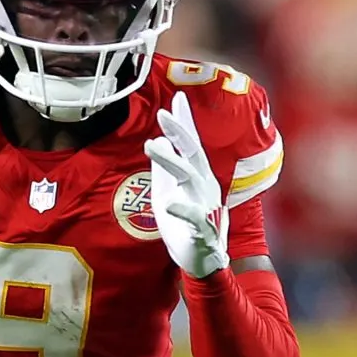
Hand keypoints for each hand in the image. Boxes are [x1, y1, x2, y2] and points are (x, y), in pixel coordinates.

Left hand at [144, 91, 229, 278]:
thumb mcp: (170, 189)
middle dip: (179, 132)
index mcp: (197, 175)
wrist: (203, 259)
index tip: (177, 98)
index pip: (191, 143)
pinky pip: (194, 217)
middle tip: (163, 114)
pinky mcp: (202, 229)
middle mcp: (204, 185)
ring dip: (171, 160)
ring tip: (150, 146)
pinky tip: (169, 203)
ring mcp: (205, 205)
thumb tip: (157, 139)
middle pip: (193, 153)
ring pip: (190, 177)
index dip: (184, 121)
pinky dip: (182, 209)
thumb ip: (165, 167)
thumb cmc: (185, 222)